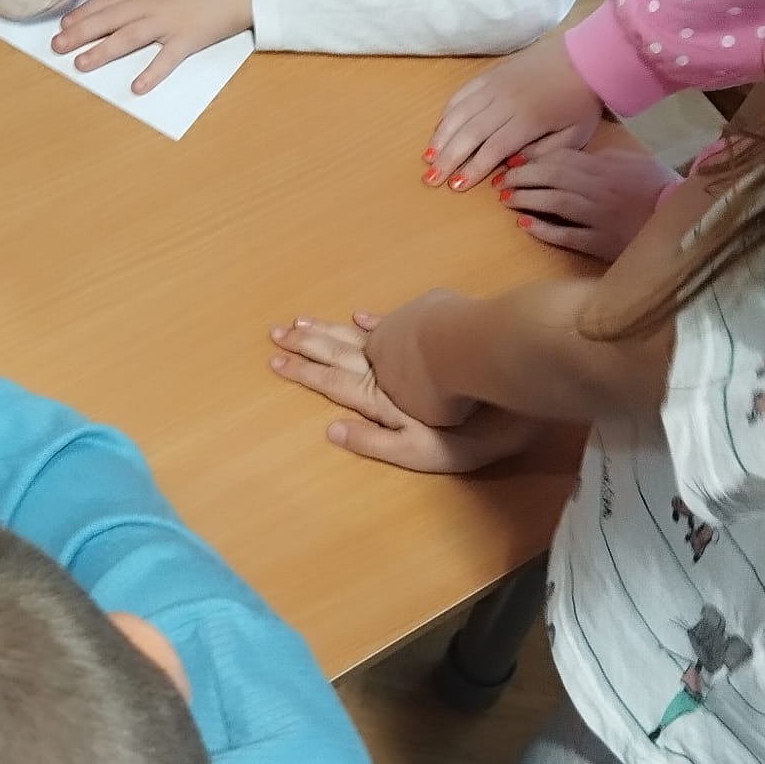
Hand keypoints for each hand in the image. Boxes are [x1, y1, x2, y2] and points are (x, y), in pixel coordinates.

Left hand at [51, 0, 251, 92]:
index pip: (105, 2)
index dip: (82, 14)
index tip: (63, 25)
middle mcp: (149, 6)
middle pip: (107, 21)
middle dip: (79, 34)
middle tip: (56, 48)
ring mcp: (166, 24)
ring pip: (127, 39)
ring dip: (101, 52)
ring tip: (80, 64)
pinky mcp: (186, 40)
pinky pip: (166, 60)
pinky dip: (152, 73)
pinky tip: (136, 87)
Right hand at [269, 314, 537, 471]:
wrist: (491, 356)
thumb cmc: (461, 411)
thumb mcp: (420, 447)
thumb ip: (377, 442)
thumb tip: (331, 431)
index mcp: (376, 389)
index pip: (330, 381)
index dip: (301, 371)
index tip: (273, 359)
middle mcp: (381, 358)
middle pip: (335, 350)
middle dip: (305, 343)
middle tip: (276, 331)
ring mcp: (403, 334)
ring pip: (355, 333)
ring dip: (328, 328)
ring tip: (302, 320)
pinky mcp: (429, 319)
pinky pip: (389, 321)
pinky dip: (370, 321)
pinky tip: (357, 316)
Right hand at [424, 33, 602, 190]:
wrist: (584, 58)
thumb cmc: (580, 102)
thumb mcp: (575, 136)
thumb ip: (544, 155)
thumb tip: (510, 166)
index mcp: (528, 119)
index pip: (493, 148)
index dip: (473, 169)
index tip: (457, 186)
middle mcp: (506, 101)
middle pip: (469, 133)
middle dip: (448, 158)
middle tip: (431, 179)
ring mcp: (494, 85)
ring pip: (459, 113)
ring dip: (441, 137)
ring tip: (428, 158)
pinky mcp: (489, 75)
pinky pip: (461, 94)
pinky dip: (446, 113)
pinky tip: (439, 130)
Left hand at [500, 146, 679, 259]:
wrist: (684, 223)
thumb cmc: (657, 188)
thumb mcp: (632, 163)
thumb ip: (601, 158)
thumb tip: (569, 157)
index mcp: (606, 168)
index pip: (561, 159)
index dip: (532, 160)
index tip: (512, 162)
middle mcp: (599, 190)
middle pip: (552, 178)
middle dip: (522, 178)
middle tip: (501, 181)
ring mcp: (599, 218)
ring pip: (555, 204)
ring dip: (526, 200)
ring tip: (506, 200)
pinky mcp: (601, 243)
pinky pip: (568, 235)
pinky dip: (545, 230)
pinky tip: (525, 225)